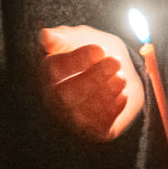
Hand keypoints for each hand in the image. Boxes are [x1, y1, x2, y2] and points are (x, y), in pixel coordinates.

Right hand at [38, 26, 143, 142]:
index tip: (99, 49)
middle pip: (65, 94)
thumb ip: (63, 37)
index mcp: (47, 74)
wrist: (117, 73)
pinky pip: (100, 126)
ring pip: (83, 111)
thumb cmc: (94, 54)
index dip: (77, 60)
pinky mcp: (92, 131)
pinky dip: (114, 109)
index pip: (53, 70)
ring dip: (106, 92)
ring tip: (121, 78)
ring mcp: (71, 118)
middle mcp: (53, 99)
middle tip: (115, 62)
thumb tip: (45, 36)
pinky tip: (122, 94)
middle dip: (94, 77)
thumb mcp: (80, 38)